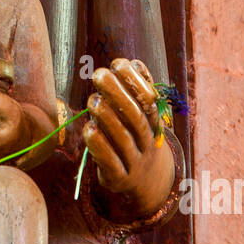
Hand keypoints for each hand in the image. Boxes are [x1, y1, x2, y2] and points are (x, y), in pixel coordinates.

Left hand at [80, 58, 174, 216]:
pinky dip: (99, 146)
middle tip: (99, 75)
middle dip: (118, 93)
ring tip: (93, 101)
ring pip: (123, 139)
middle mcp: (147, 142)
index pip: (149, 99)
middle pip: (136, 117)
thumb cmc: (135, 137)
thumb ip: (137, 91)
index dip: (135, 80)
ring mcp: (134, 162)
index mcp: (153, 122)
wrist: (146, 180)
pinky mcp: (119, 178)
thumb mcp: (141, 115)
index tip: (117, 63)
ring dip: (107, 117)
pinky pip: (111, 163)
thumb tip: (133, 63)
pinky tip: (89, 129)